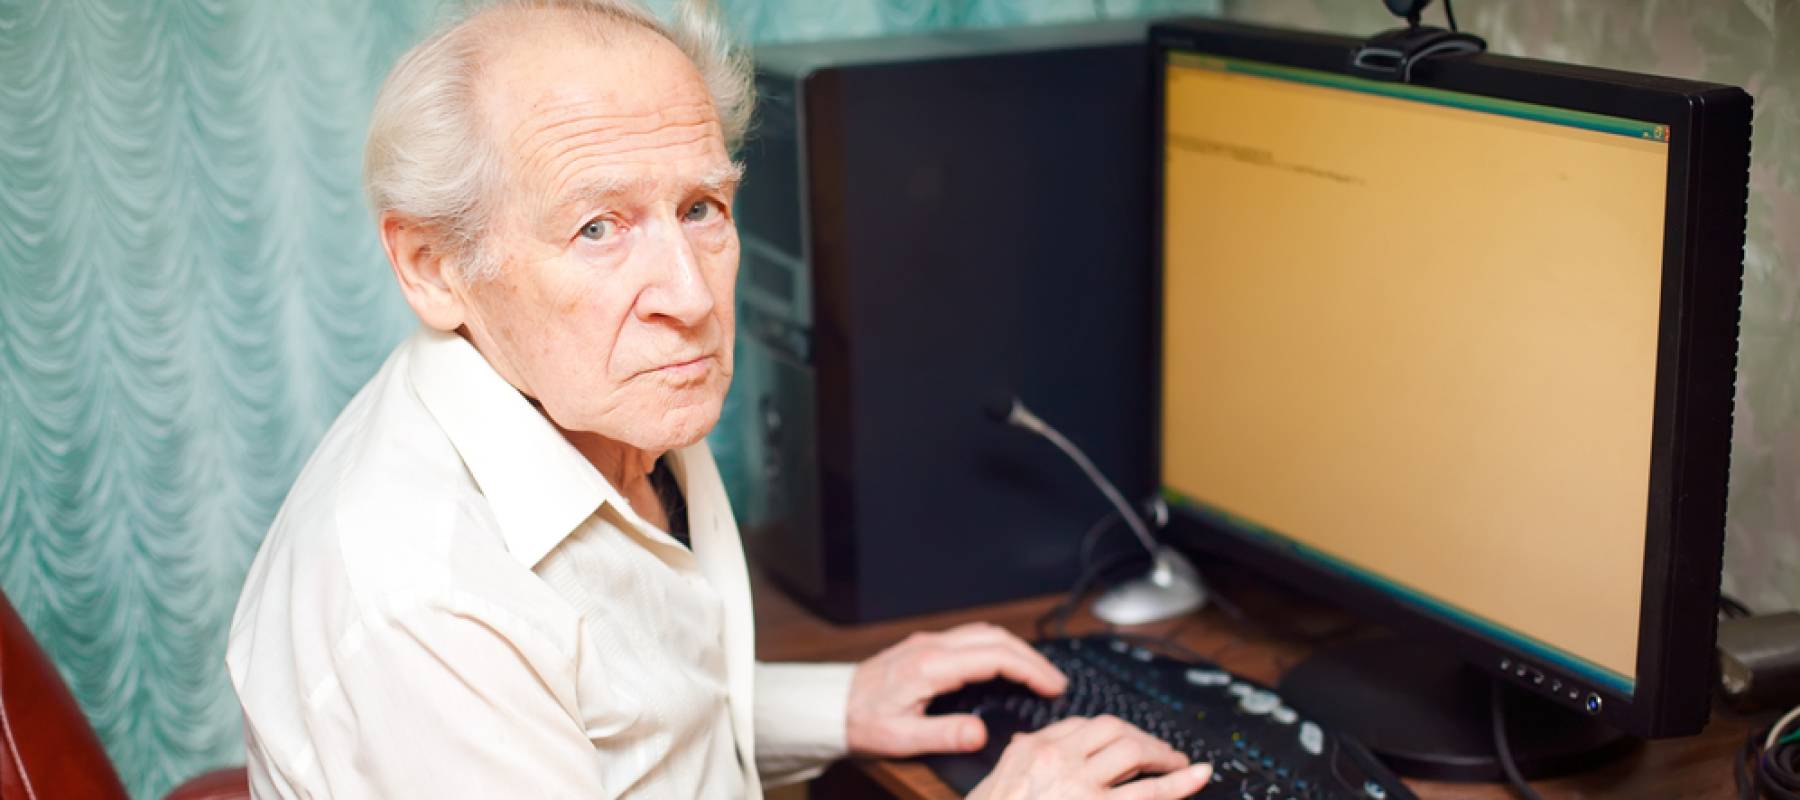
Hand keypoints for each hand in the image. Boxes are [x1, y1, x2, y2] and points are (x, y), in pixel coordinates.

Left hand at [845, 622, 1066, 755]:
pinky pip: (971, 636)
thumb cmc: (862, 722)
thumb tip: (981, 734)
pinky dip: (997, 646)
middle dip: (1032, 657)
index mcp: (930, 667)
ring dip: (1016, 648)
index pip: (994, 657)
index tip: (1052, 686)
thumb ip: (944, 735)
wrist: (831, 705)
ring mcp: (928, 642)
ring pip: (984, 633)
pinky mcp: (925, 646)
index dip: (1030, 669)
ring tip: (1038, 672)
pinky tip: (1005, 662)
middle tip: (1056, 681)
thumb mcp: (901, 739)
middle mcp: (932, 647)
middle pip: (996, 638)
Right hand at [968, 716, 1212, 799]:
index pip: (1078, 725)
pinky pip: (1148, 792)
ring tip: (1178, 763)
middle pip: (1111, 728)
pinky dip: (1179, 782)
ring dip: (1162, 753)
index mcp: (1031, 750)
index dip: (1107, 732)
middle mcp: (1058, 758)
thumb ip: (1016, 763)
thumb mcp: (992, 786)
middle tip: (1157, 750)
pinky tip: (1197, 775)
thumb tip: (1028, 747)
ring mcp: (1081, 784)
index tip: (1120, 740)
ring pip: (1133, 750)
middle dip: (1140, 736)